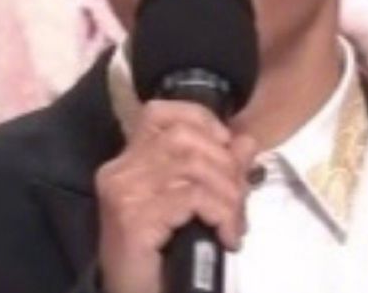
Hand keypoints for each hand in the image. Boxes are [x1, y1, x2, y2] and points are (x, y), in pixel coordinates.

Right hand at [95, 101, 257, 292]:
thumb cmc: (160, 255)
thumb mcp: (192, 204)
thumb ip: (218, 168)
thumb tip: (247, 141)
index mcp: (127, 159)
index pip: (158, 112)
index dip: (198, 118)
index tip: (226, 141)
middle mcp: (120, 169)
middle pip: (183, 137)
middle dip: (224, 162)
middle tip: (241, 195)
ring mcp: (124, 192)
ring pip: (192, 167)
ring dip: (227, 193)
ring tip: (236, 220)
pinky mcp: (133, 218)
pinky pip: (191, 198)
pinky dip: (220, 213)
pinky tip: (227, 235)